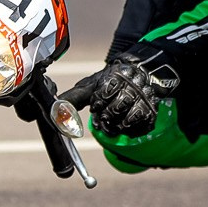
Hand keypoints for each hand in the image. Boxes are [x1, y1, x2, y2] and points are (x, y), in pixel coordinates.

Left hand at [61, 51, 179, 137]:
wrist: (137, 78)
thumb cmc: (110, 83)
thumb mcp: (91, 85)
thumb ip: (73, 97)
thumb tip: (54, 109)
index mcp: (116, 76)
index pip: (105, 93)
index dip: (98, 103)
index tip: (96, 106)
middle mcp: (133, 85)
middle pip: (116, 108)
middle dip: (106, 116)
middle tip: (103, 118)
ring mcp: (144, 99)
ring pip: (128, 119)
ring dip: (116, 126)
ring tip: (111, 123)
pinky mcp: (152, 111)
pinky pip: (141, 127)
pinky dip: (130, 130)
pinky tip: (124, 125)